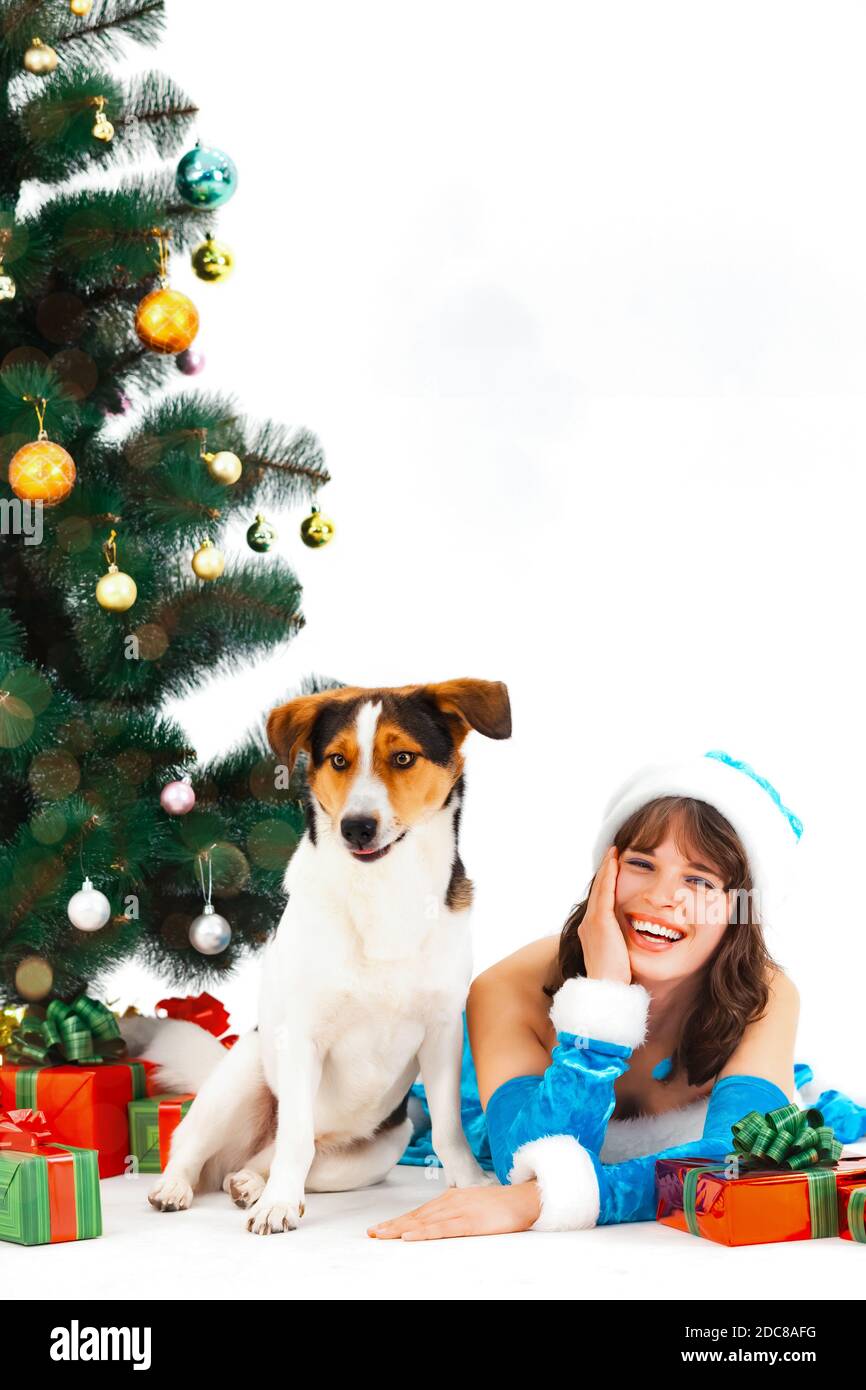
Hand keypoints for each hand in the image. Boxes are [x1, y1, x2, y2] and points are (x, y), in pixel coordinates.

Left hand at [367, 1180, 540, 1240]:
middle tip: (372, 1233)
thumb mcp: (474, 1206)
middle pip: (416, 1217)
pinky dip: (423, 1233)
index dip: (399, 1221)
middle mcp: (450, 1203)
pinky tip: (409, 1236)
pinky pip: (442, 1229)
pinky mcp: (469, 1222)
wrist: (523, 1199)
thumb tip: (443, 1221)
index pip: (419, 1213)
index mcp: (450, 1200)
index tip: (381, 1228)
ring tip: (382, 1235)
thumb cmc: (501, 1205)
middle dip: (393, 1226)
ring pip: (423, 1222)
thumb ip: (457, 1212)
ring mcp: (458, 1211)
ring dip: (401, 1229)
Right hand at [578, 846, 631, 983]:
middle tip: (612, 853)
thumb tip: (634, 938)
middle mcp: (587, 923)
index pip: (599, 901)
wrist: (606, 990)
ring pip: (600, 888)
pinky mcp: (600, 922)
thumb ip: (620, 943)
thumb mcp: (617, 956)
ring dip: (607, 868)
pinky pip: (605, 893)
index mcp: (590, 931)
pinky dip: (609, 876)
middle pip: (597, 890)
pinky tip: (614, 863)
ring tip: (613, 852)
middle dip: (605, 871)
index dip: (605, 883)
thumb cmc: (615, 979)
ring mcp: (591, 921)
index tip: (612, 868)